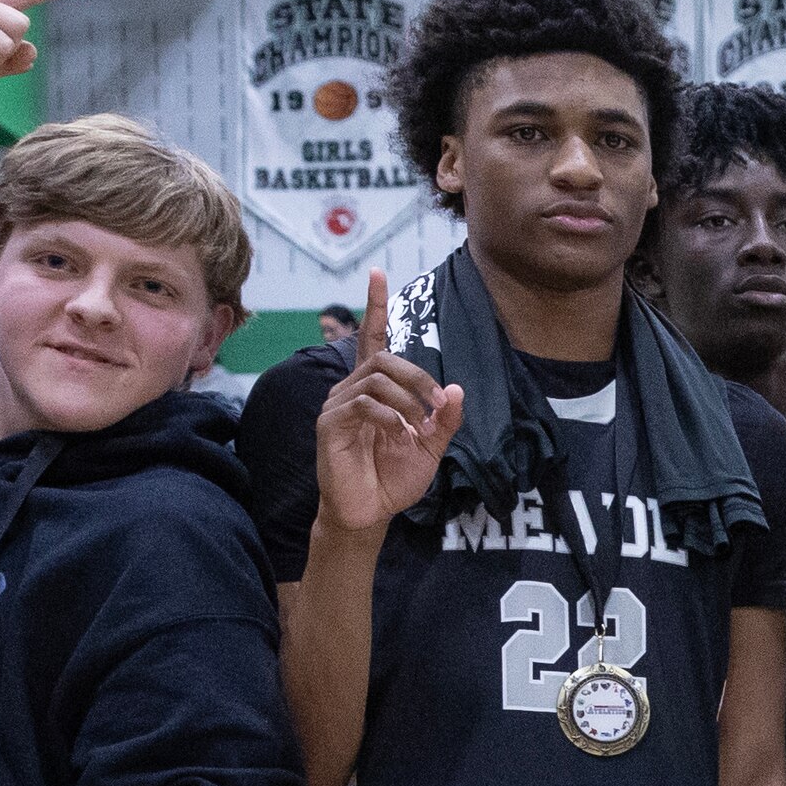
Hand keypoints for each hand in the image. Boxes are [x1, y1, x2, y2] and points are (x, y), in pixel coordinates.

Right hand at [316, 270, 468, 540]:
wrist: (370, 512)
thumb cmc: (394, 477)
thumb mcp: (431, 447)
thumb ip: (444, 419)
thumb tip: (455, 389)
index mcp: (374, 389)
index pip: (371, 338)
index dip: (375, 307)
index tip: (377, 273)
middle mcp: (352, 389)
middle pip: (384, 357)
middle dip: (418, 377)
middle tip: (435, 407)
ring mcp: (338, 405)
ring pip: (376, 378)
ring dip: (407, 400)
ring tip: (416, 429)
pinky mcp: (330, 424)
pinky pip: (362, 404)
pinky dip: (389, 417)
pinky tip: (399, 436)